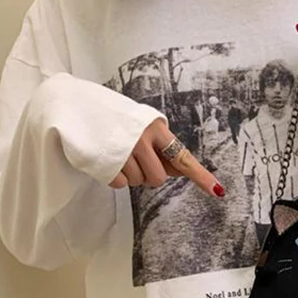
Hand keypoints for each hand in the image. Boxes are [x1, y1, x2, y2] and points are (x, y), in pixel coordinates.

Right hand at [109, 117, 224, 197]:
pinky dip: (117, 177)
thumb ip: (161, 147)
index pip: (183, 157)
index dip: (201, 176)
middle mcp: (142, 139)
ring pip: (139, 182)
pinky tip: (110, 160)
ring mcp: (123, 152)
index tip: (217, 190)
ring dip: (132, 175)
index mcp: (156, 128)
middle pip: (159, 178)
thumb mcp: (144, 125)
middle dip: (150, 175)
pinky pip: (121, 184)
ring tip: (120, 155)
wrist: (79, 106)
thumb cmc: (117, 118)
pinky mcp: (106, 163)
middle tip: (137, 159)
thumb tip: (181, 171)